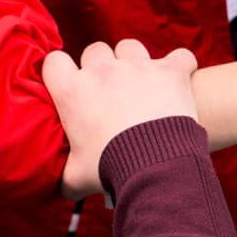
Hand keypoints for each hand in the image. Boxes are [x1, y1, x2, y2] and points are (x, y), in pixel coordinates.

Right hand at [43, 39, 198, 198]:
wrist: (156, 166)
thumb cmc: (112, 169)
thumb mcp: (77, 176)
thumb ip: (64, 175)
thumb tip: (59, 188)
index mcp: (73, 91)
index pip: (54, 62)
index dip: (62, 71)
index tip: (71, 83)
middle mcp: (102, 71)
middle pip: (96, 52)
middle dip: (102, 66)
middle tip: (112, 91)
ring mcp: (138, 67)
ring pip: (131, 48)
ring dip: (136, 61)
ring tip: (144, 83)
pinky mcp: (170, 71)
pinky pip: (180, 56)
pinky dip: (182, 65)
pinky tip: (182, 77)